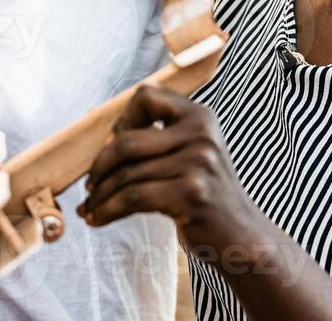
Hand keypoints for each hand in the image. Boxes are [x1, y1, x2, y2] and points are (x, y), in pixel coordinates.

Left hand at [78, 85, 259, 252]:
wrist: (242, 235)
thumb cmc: (206, 194)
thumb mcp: (193, 152)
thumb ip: (160, 138)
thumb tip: (104, 141)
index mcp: (199, 116)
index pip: (146, 97)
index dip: (122, 120)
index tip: (111, 147)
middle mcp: (201, 134)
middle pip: (127, 141)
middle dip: (100, 166)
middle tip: (90, 185)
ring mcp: (198, 163)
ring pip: (126, 175)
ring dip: (100, 195)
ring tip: (90, 207)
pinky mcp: (190, 194)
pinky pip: (133, 198)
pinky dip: (107, 210)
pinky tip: (97, 219)